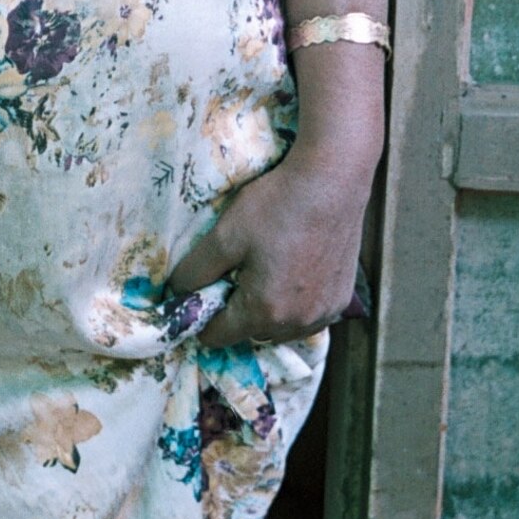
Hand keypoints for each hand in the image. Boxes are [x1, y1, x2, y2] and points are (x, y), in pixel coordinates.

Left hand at [168, 132, 379, 348]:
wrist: (332, 182)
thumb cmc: (276, 206)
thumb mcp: (224, 235)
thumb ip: (194, 271)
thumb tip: (177, 293)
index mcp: (264, 311)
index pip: (219, 337)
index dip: (201, 319)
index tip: (198, 297)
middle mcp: (297, 323)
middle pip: (251, 334)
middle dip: (235, 314)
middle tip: (231, 277)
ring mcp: (324, 314)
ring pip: (281, 329)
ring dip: (267, 314)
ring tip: (262, 275)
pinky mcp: (342, 300)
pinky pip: (308, 317)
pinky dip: (294, 306)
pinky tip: (291, 275)